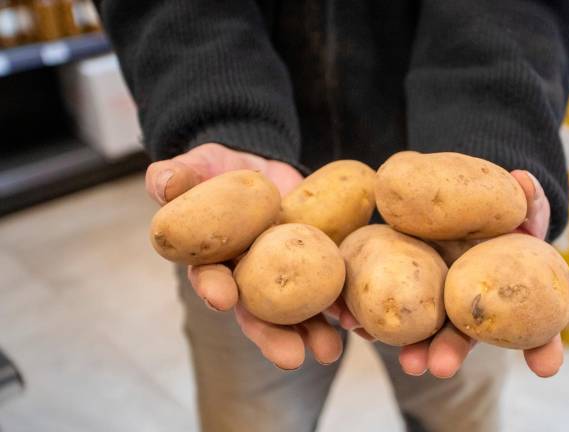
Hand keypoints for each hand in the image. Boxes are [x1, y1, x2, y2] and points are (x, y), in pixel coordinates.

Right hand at [146, 143, 342, 369]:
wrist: (264, 169)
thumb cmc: (222, 172)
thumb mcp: (200, 166)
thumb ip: (179, 175)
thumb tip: (162, 181)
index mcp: (215, 259)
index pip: (211, 278)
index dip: (214, 288)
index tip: (222, 299)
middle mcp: (250, 277)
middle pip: (259, 312)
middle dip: (273, 336)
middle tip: (290, 358)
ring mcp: (285, 275)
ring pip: (298, 311)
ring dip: (314, 332)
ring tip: (330, 352)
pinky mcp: (316, 264)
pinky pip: (330, 287)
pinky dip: (343, 303)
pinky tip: (356, 319)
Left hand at [337, 170, 563, 378]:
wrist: (451, 204)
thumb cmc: (494, 214)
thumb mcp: (516, 206)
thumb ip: (527, 200)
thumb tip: (524, 181)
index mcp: (507, 296)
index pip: (535, 328)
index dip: (543, 348)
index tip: (547, 368)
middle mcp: (468, 308)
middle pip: (463, 337)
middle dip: (451, 353)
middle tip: (440, 367)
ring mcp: (433, 303)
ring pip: (422, 331)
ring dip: (412, 348)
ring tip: (403, 361)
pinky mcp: (397, 289)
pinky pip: (381, 306)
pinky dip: (366, 316)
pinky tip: (353, 321)